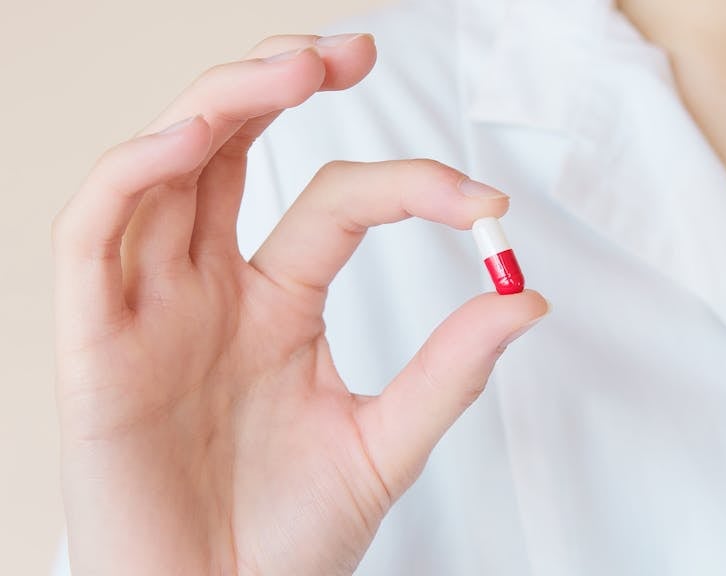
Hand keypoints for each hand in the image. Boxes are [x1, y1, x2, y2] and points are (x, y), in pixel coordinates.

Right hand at [53, 33, 547, 574]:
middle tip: (356, 49)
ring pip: (166, 167)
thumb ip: (449, 371)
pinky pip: (95, 233)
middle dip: (284, 82)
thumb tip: (528, 297)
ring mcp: (150, 307)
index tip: (485, 205)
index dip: (411, 185)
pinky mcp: (93, 344)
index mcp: (278, 303)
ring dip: (222, 102)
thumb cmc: (286, 540)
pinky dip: (137, 176)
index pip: (339, 202)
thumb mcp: (383, 444)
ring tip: (295, 69)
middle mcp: (210, 288)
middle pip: (232, 146)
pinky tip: (196, 140)